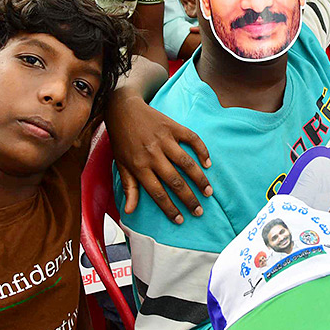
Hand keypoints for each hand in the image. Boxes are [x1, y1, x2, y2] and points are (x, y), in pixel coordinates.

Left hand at [109, 90, 212, 223]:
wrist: (122, 109)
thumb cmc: (121, 140)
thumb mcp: (121, 165)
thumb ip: (129, 188)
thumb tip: (130, 211)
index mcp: (139, 166)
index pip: (157, 193)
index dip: (170, 208)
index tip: (180, 220)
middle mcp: (152, 154)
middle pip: (174, 181)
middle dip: (189, 198)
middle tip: (199, 211)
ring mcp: (164, 139)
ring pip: (186, 162)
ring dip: (199, 178)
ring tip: (208, 192)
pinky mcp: (172, 126)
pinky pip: (191, 139)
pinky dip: (201, 150)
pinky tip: (208, 163)